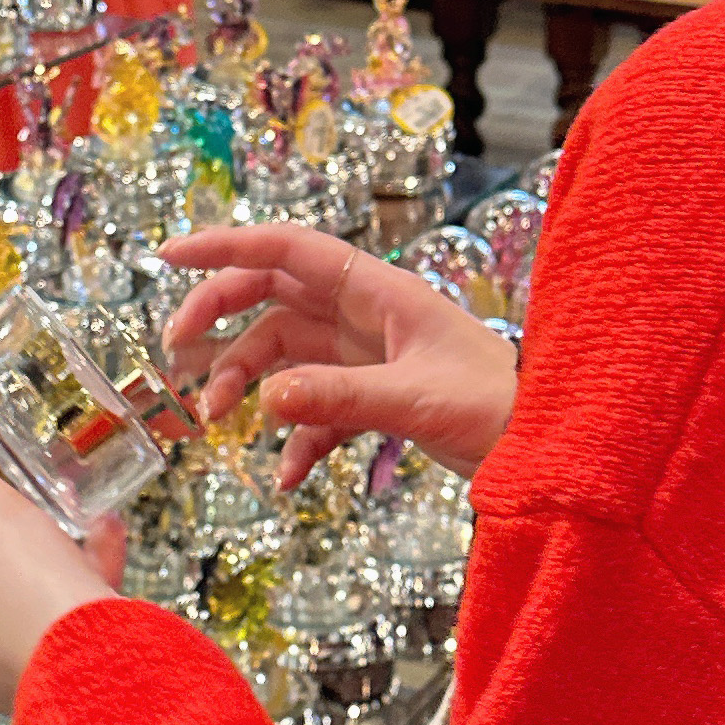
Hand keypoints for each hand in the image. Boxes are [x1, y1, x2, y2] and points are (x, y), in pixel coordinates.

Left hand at [0, 402, 121, 715]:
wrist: (102, 661)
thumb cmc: (22, 589)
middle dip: (9, 534)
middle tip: (28, 498)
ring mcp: (8, 676)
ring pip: (24, 599)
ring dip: (53, 551)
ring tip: (76, 509)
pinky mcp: (60, 680)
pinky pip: (63, 619)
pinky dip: (83, 577)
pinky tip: (106, 533)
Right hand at [160, 222, 518, 489]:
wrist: (555, 444)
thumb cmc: (505, 408)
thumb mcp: (419, 401)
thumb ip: (341, 397)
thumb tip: (266, 399)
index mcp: (380, 292)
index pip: (287, 249)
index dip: (225, 247)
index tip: (169, 256)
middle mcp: (367, 316)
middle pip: (272, 298)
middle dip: (219, 320)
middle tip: (177, 355)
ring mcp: (369, 357)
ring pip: (284, 356)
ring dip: (247, 386)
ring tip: (218, 423)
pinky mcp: (377, 399)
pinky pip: (315, 410)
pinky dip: (295, 440)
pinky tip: (287, 477)